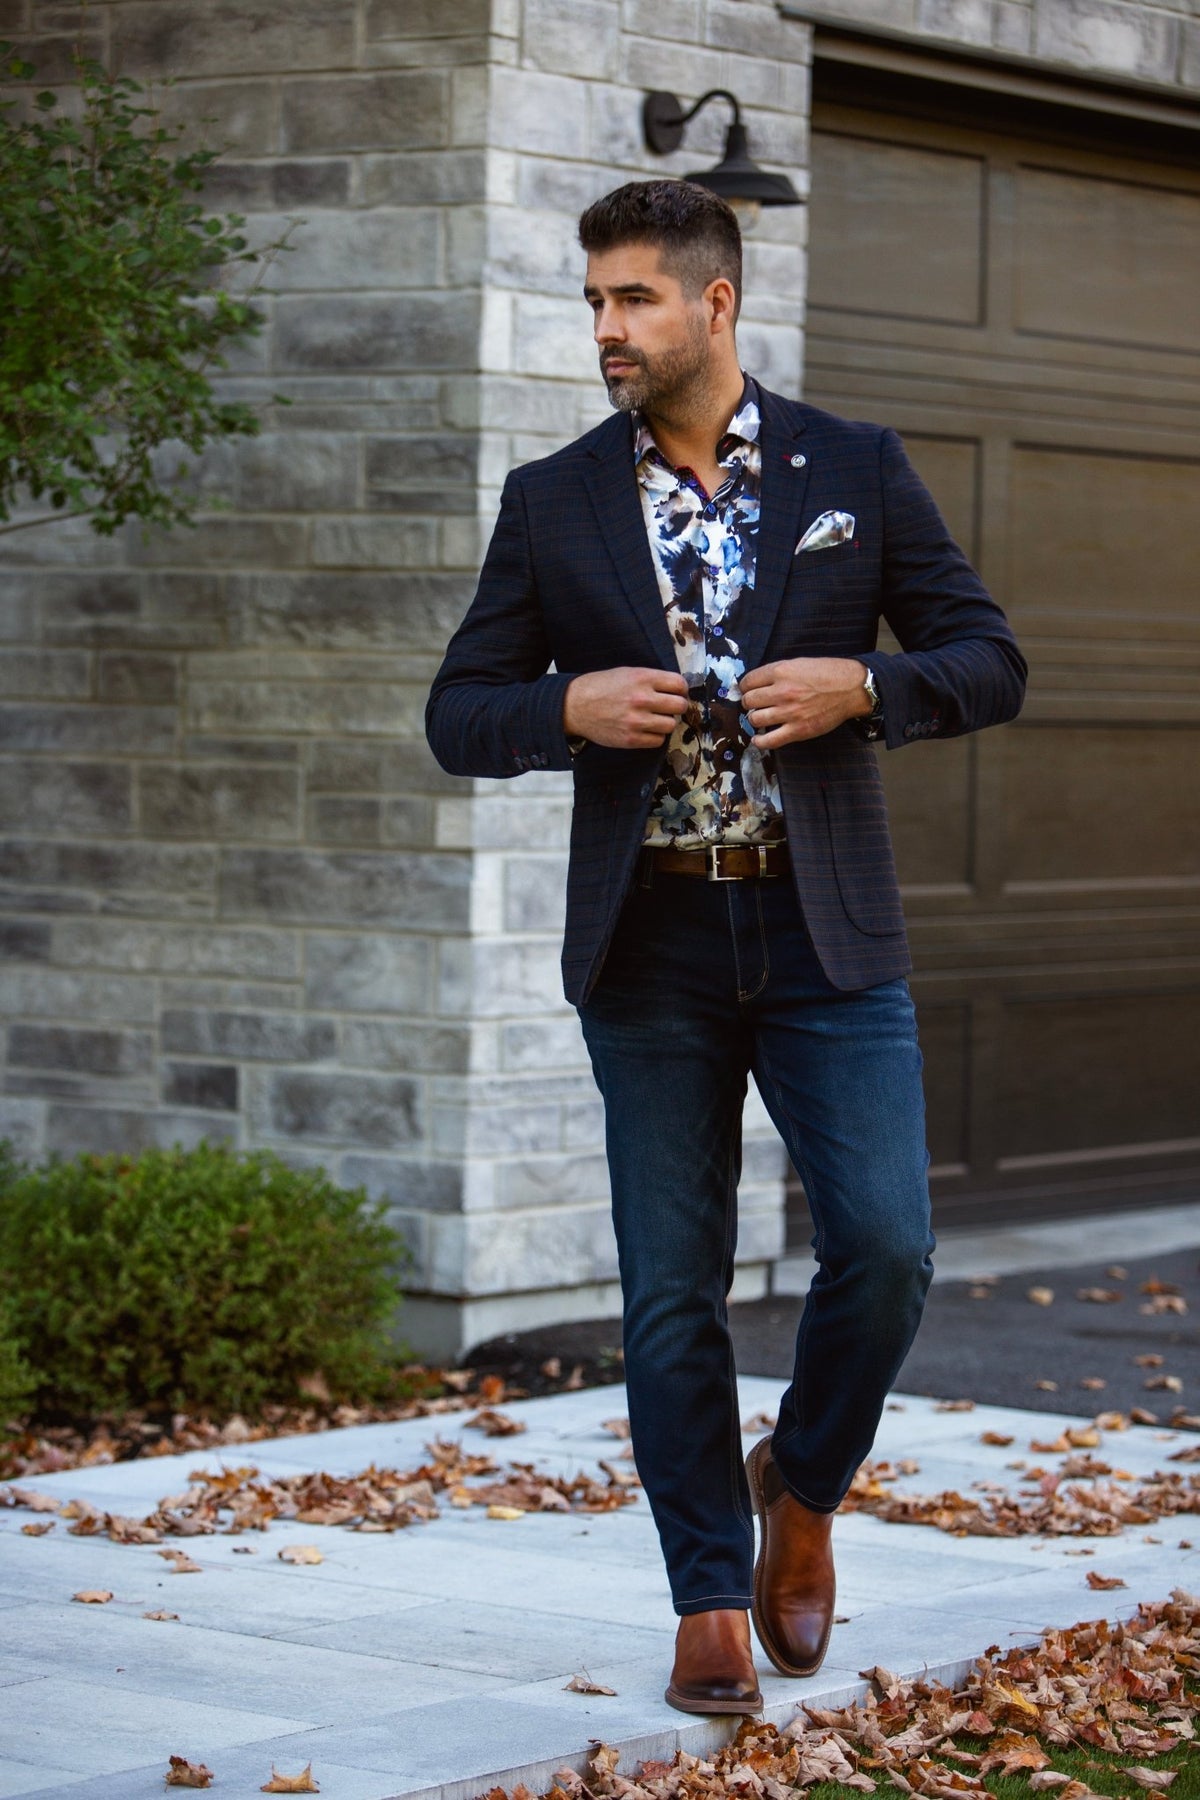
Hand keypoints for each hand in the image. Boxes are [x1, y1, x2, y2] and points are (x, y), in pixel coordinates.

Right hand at [563, 666, 688, 748]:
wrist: (575, 706)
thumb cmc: (601, 687)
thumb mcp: (627, 672)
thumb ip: (651, 680)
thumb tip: (676, 689)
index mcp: (642, 678)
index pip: (679, 684)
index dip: (681, 689)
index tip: (677, 693)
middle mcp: (642, 699)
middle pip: (680, 706)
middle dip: (677, 706)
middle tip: (669, 707)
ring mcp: (637, 721)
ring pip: (670, 724)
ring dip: (665, 722)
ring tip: (654, 719)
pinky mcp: (631, 739)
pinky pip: (658, 741)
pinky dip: (655, 736)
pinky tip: (646, 729)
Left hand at [741, 657, 871, 747]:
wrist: (850, 689)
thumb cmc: (827, 673)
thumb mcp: (799, 663)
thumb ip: (777, 672)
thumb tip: (757, 683)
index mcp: (781, 672)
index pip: (748, 681)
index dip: (745, 686)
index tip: (749, 690)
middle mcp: (782, 692)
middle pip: (748, 701)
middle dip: (749, 702)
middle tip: (756, 704)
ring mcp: (789, 712)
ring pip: (754, 719)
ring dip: (755, 719)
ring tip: (761, 717)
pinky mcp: (797, 730)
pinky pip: (769, 740)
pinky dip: (760, 741)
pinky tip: (759, 738)